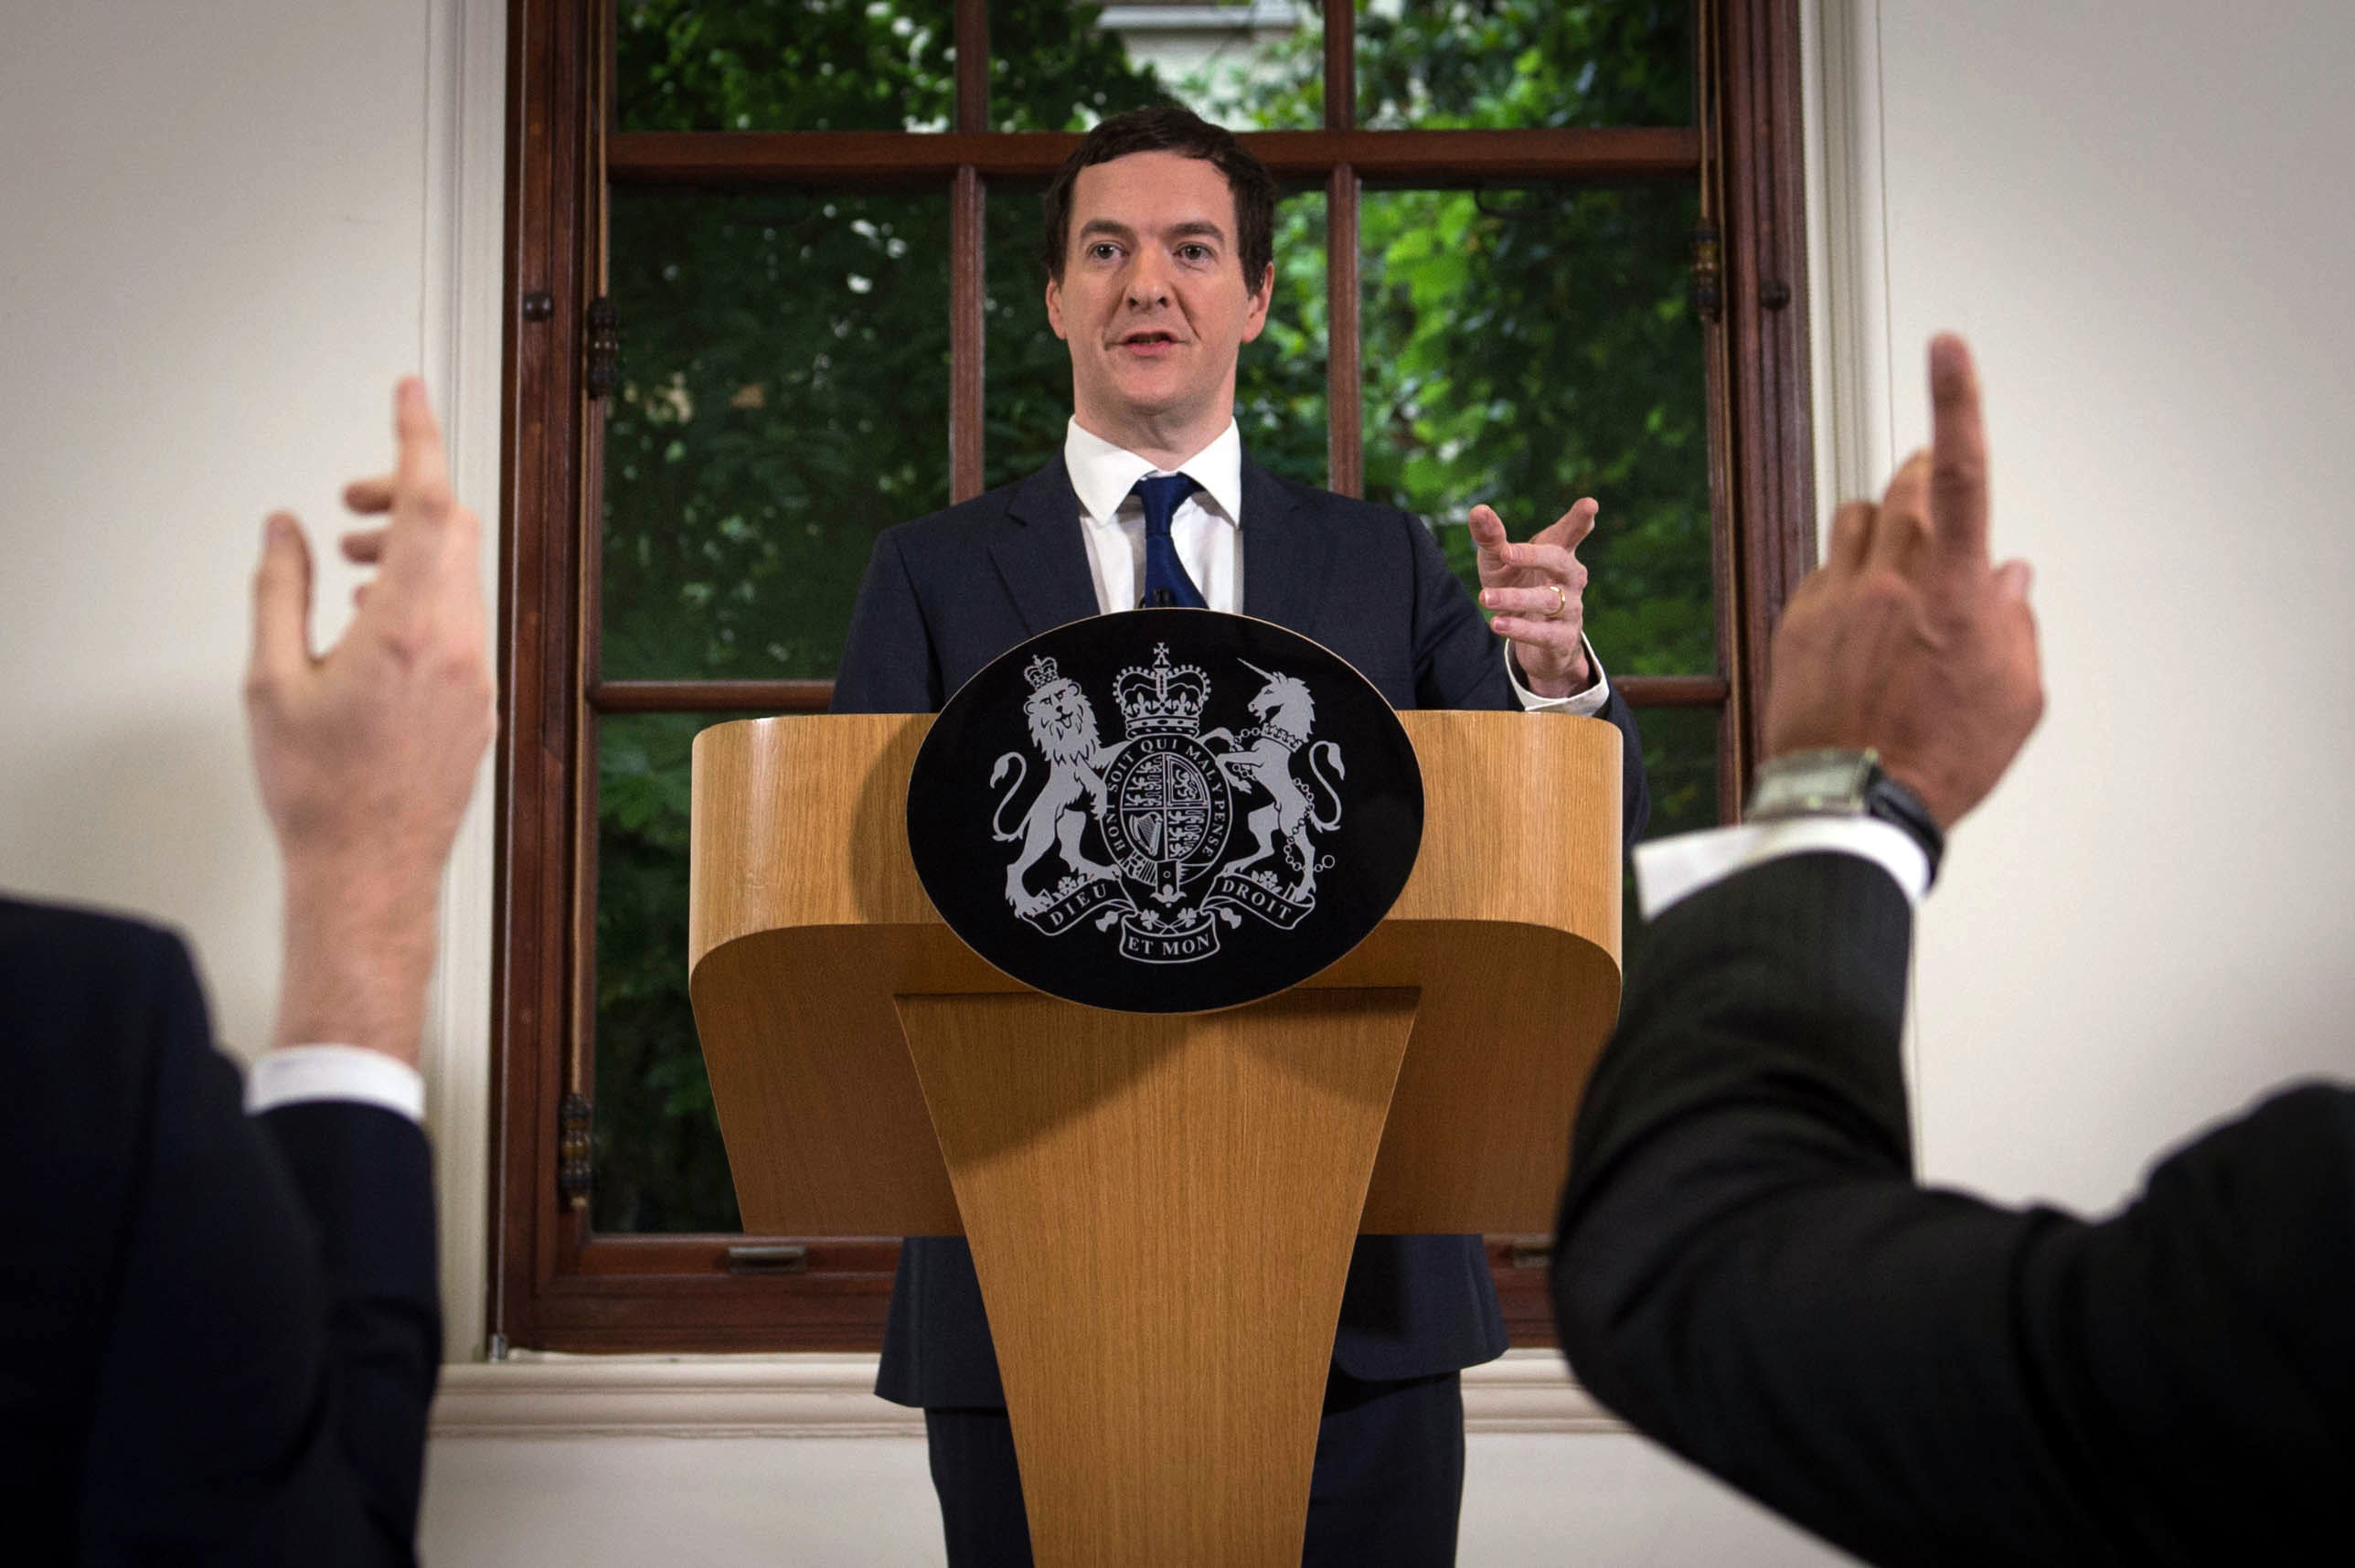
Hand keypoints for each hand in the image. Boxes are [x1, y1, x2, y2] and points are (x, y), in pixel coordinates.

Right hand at [245, 378, 495, 1062]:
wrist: (369, 874)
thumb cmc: (320, 794)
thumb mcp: (271, 680)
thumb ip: (280, 588)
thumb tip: (287, 527)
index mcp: (408, 630)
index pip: (425, 503)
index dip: (415, 437)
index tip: (407, 392)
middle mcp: (459, 646)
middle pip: (453, 530)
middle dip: (403, 494)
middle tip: (349, 499)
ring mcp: (478, 675)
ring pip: (462, 574)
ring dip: (410, 547)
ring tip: (348, 567)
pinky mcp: (481, 702)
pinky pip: (463, 620)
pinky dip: (423, 595)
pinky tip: (374, 625)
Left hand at [1471, 499, 1595, 696]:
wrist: (1533, 638)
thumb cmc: (1517, 586)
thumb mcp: (1500, 562)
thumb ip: (1492, 538)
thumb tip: (1478, 511)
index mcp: (1558, 552)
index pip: (1571, 533)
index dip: (1580, 519)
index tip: (1590, 504)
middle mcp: (1571, 578)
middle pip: (1560, 561)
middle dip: (1534, 556)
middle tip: (1505, 552)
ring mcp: (1571, 608)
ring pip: (1548, 600)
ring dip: (1515, 598)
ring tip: (1485, 597)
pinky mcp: (1563, 638)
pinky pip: (1544, 634)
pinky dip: (1520, 629)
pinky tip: (1498, 624)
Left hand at [1763, 335, 2042, 828]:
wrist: (1849, 804)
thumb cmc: (1939, 759)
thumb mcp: (2016, 698)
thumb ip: (2017, 625)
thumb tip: (2009, 579)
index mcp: (1956, 594)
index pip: (1965, 474)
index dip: (1957, 403)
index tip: (1948, 349)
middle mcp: (1891, 583)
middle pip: (1907, 489)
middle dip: (1926, 477)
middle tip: (1939, 493)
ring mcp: (1836, 600)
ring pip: (1856, 521)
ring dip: (1881, 525)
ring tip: (1898, 564)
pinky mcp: (1794, 624)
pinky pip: (1821, 572)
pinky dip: (1844, 579)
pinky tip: (1857, 619)